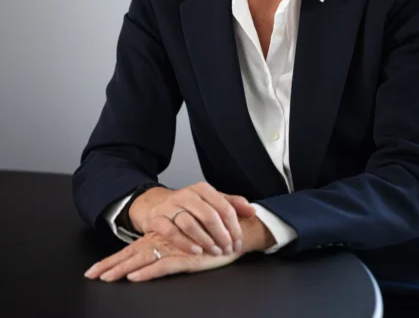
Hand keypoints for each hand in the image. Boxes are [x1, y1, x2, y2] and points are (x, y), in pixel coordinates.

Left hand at [84, 229, 241, 282]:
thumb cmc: (210, 239)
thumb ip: (171, 249)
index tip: (94, 271)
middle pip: (132, 254)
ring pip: (143, 259)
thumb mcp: (186, 244)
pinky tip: (135, 278)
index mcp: (161, 239)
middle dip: (110, 265)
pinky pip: (163, 266)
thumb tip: (150, 260)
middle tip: (91, 275)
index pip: (132, 249)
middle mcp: (163, 242)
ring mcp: (174, 249)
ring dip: (122, 269)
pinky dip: (148, 273)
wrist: (234, 233)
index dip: (113, 260)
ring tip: (105, 278)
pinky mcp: (186, 257)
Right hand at [130, 181, 256, 256]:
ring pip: (190, 223)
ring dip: (205, 240)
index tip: (238, 241)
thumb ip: (232, 204)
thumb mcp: (211, 201)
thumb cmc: (189, 206)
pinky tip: (196, 251)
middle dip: (221, 235)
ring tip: (214, 251)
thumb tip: (252, 211)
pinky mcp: (157, 219)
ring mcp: (170, 206)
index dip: (234, 226)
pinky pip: (171, 231)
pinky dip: (185, 243)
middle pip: (208, 215)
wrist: (157, 205)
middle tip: (228, 249)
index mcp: (202, 189)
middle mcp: (186, 195)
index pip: (223, 207)